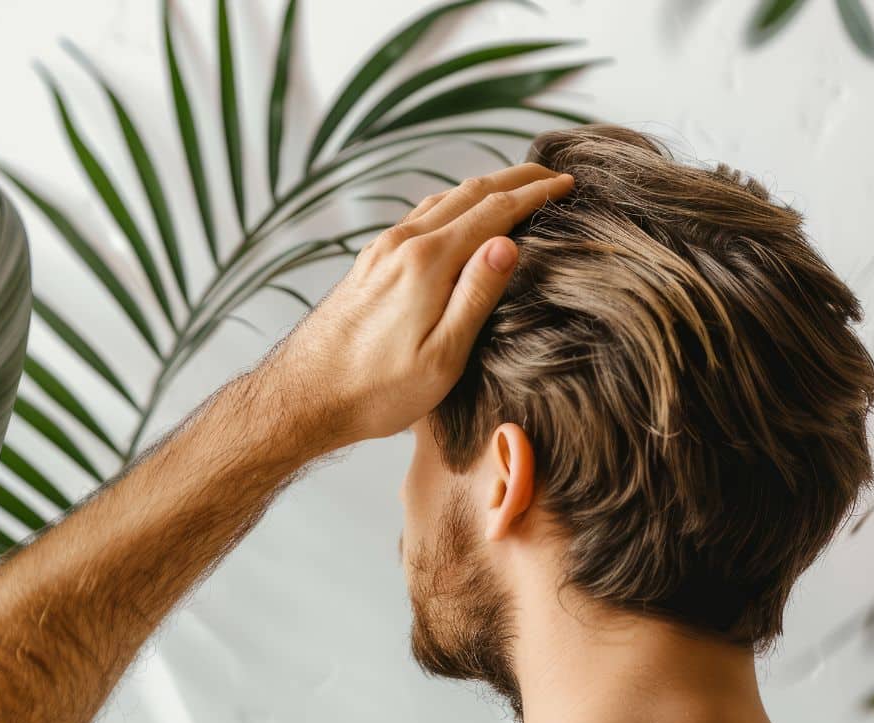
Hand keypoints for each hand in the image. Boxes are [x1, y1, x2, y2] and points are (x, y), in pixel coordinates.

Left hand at [268, 163, 573, 451]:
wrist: (304, 397)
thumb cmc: (376, 390)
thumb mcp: (442, 357)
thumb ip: (476, 297)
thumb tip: (509, 243)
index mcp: (427, 262)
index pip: (495, 212)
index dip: (536, 195)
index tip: (569, 184)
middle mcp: (402, 243)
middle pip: (470, 192)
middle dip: (517, 179)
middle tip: (555, 174)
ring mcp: (382, 249)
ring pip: (443, 200)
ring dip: (486, 187)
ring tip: (518, 187)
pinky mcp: (371, 262)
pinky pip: (422, 215)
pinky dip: (456, 204)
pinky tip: (463, 216)